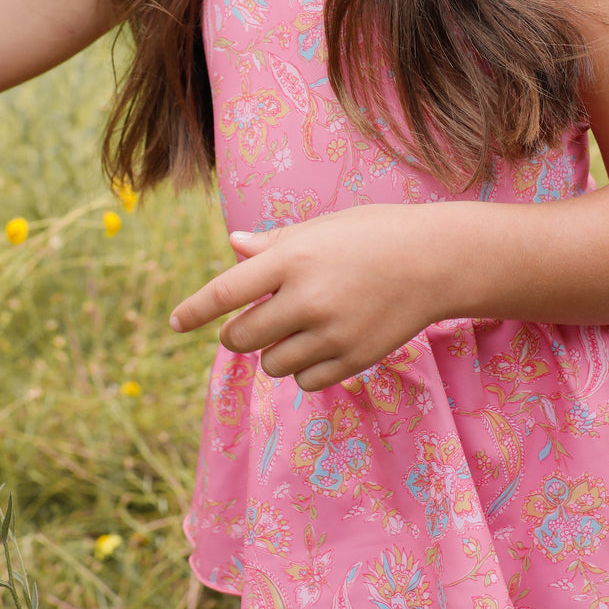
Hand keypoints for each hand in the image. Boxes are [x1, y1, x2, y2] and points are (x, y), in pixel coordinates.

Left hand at [168, 204, 445, 391]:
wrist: (434, 260)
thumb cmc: (371, 234)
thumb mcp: (320, 228)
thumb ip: (272, 245)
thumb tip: (232, 247)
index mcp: (292, 259)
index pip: (225, 292)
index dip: (194, 310)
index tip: (174, 322)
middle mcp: (306, 298)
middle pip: (241, 337)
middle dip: (237, 333)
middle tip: (255, 320)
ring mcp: (331, 332)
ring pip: (272, 364)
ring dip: (273, 351)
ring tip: (299, 328)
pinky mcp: (353, 358)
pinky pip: (306, 381)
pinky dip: (304, 369)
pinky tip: (321, 345)